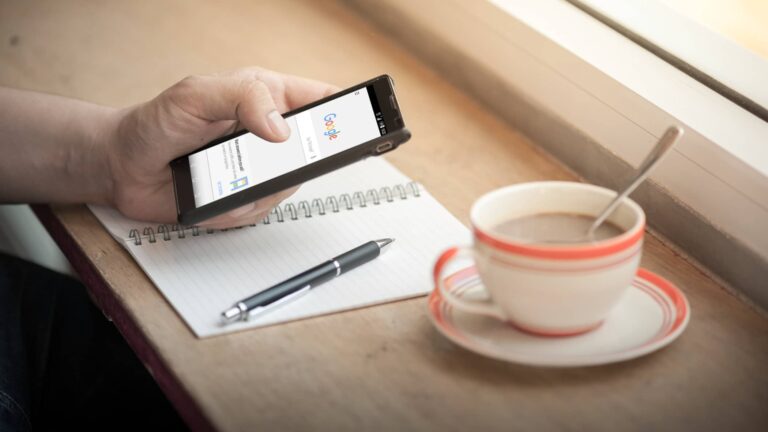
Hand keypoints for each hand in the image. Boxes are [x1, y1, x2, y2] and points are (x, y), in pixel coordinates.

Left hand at [107, 67, 336, 227]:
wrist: (123, 168)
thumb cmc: (156, 122)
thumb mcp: (196, 95)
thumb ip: (243, 99)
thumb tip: (282, 129)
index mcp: (265, 97)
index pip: (319, 99)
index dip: (345, 110)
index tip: (360, 122)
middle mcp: (267, 134)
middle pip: (312, 151)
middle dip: (294, 163)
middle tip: (271, 162)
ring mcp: (259, 168)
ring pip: (287, 187)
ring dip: (255, 188)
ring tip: (218, 175)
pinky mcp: (244, 198)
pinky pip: (259, 211)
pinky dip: (235, 209)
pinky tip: (212, 195)